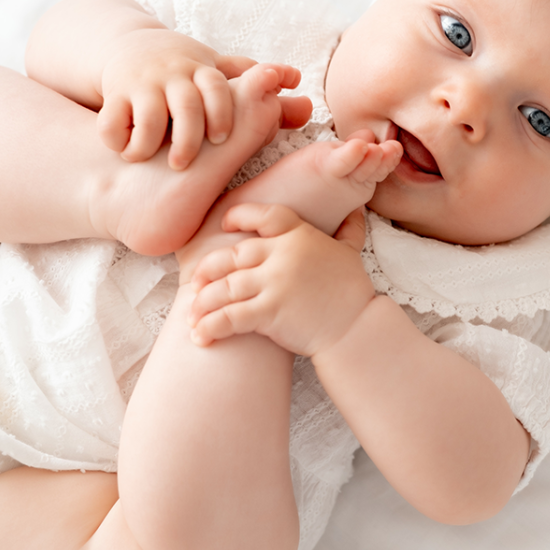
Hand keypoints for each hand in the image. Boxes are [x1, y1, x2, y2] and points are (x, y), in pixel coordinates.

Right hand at [98, 27, 257, 169]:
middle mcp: (174, 75)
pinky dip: (116, 139)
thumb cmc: (186, 70)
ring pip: (149, 115)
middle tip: (183, 163)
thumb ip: (261, 90)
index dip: (221, 113)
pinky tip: (124, 152)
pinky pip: (112, 120)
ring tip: (149, 160)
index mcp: (202, 71)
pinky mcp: (114, 93)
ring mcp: (143, 83)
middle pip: (186, 106)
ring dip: (149, 143)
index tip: (221, 138)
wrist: (130, 45)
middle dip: (188, 138)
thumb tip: (308, 106)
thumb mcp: (218, 71)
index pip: (217, 88)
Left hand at [186, 204, 372, 356]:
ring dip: (202, 304)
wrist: (356, 327)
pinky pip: (229, 317)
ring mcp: (275, 282)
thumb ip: (349, 231)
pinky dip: (210, 327)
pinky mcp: (270, 312)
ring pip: (224, 287)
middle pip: (231, 255)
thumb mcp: (351, 253)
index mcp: (300, 235)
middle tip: (196, 283)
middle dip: (208, 270)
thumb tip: (356, 213)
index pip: (263, 215)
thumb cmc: (353, 292)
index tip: (225, 224)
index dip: (239, 216)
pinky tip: (200, 336)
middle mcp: (284, 254)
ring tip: (192, 317)